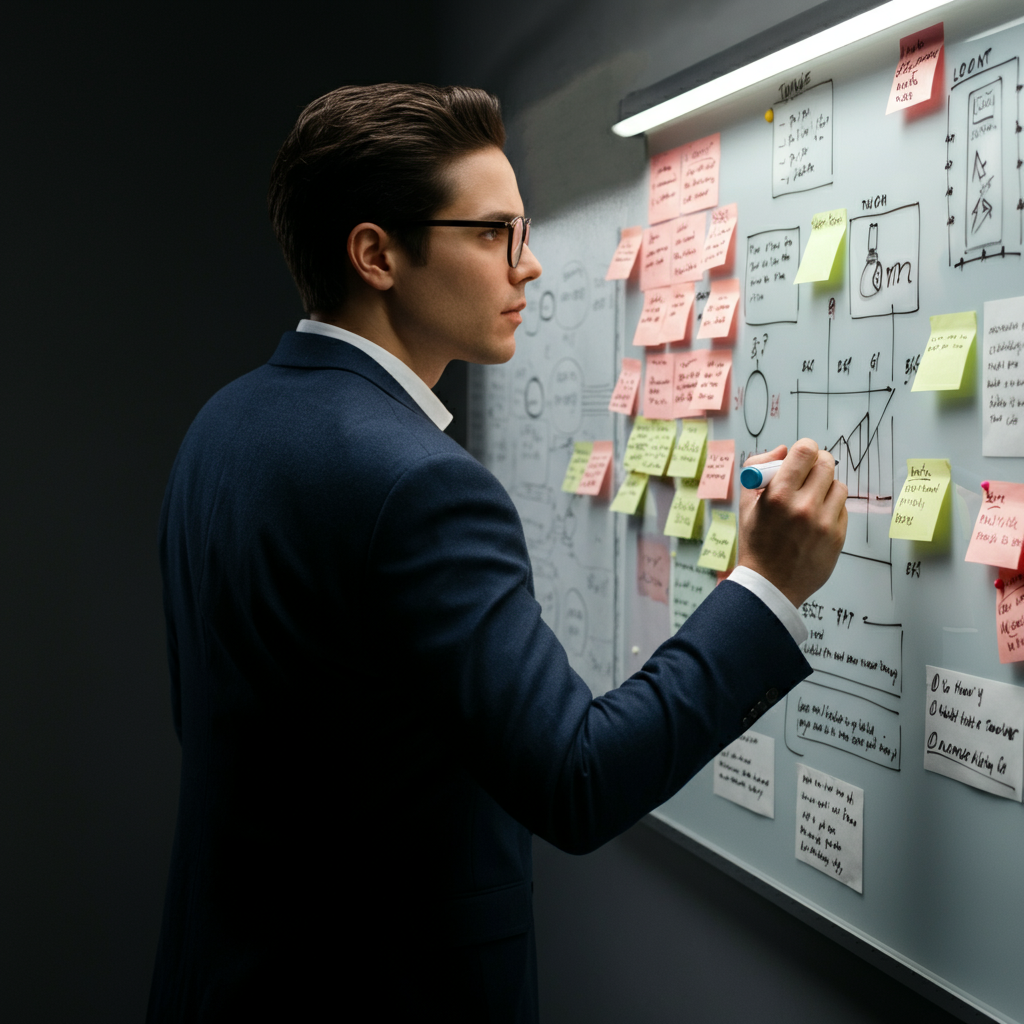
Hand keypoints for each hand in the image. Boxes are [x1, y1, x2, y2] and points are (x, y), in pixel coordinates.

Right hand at [737, 440, 847, 607]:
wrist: (770, 585)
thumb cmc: (756, 543)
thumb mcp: (746, 504)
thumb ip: (759, 469)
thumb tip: (784, 450)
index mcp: (778, 495)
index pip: (805, 451)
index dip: (804, 450)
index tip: (801, 457)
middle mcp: (803, 507)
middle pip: (827, 463)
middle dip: (817, 464)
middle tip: (808, 474)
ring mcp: (824, 523)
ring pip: (838, 485)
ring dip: (825, 488)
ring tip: (810, 502)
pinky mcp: (838, 536)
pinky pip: (842, 508)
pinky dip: (831, 509)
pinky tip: (815, 521)